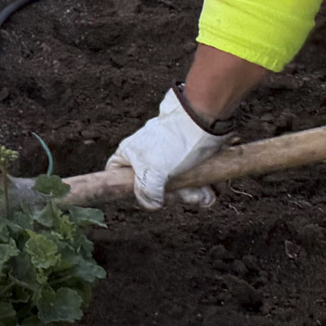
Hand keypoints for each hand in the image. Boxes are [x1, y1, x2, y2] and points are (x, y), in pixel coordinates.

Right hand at [107, 87, 231, 208]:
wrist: (204, 121)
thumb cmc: (173, 143)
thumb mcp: (152, 172)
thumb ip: (145, 192)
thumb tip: (151, 204)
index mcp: (130, 154)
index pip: (115, 173)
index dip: (127, 188)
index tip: (146, 197)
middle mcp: (147, 156)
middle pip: (152, 186)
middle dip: (173, 196)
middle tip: (183, 194)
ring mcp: (170, 157)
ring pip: (176, 185)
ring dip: (191, 194)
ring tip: (202, 194)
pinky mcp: (190, 159)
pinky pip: (193, 180)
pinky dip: (202, 189)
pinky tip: (210, 191)